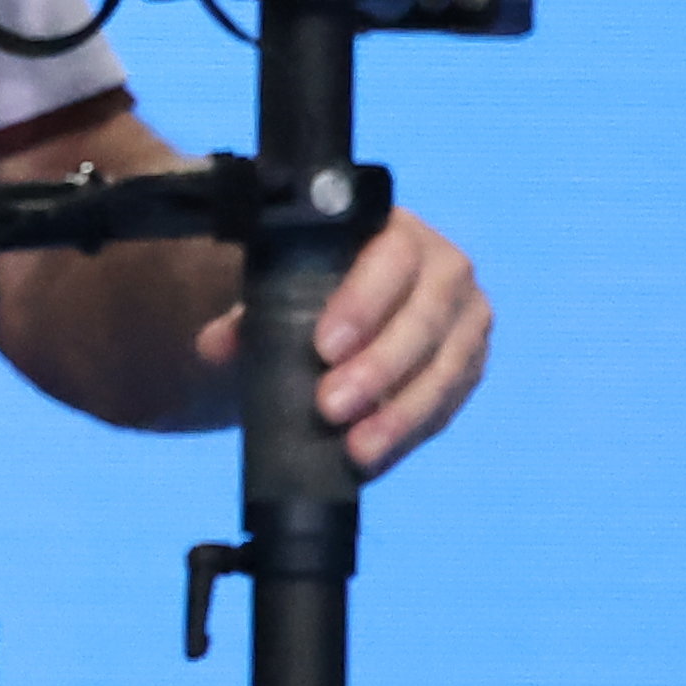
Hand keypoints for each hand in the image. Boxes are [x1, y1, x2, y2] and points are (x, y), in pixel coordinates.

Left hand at [191, 205, 488, 472]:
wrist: (344, 297)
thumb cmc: (309, 281)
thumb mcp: (278, 283)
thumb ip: (248, 310)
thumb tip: (215, 345)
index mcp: (394, 229)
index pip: (392, 258)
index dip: (363, 303)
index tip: (323, 348)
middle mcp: (444, 266)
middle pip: (426, 318)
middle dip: (379, 368)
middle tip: (330, 407)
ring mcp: (466, 316)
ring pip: (447, 367)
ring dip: (401, 413)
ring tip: (356, 448)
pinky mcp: (470, 362)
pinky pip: (450, 401)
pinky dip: (412, 432)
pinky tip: (377, 456)